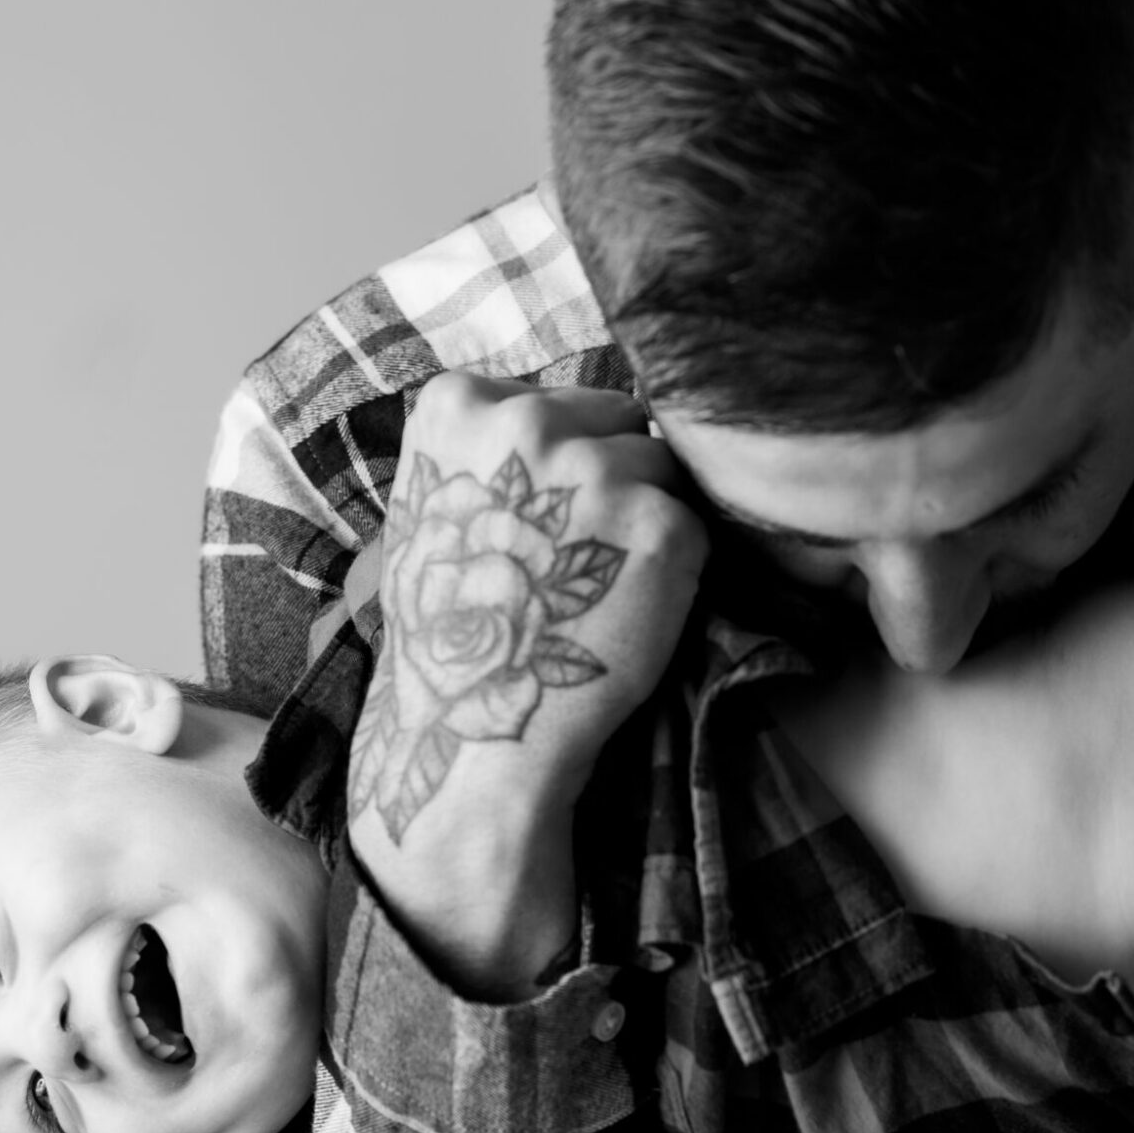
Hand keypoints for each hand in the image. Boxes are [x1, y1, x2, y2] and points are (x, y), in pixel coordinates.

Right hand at [348, 374, 706, 994]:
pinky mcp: (660, 523)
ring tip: (599, 591)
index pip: (553, 396)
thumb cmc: (451, 632)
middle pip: (614, 418)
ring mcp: (596, 469)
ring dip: (645, 520)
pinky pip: (693, 521)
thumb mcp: (440, 509)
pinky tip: (629, 609)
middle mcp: (527, 418)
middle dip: (609, 475)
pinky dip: (675, 566)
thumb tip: (570, 410)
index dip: (560, 458)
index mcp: (457, 405)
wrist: (475, 736)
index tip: (536, 517)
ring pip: (660, 467)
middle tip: (573, 561)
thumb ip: (491, 446)